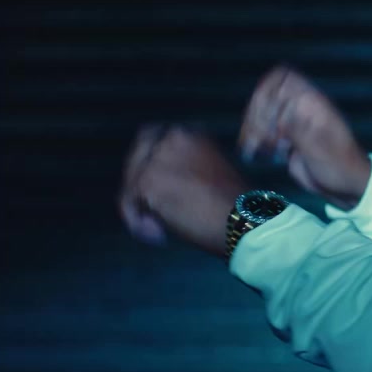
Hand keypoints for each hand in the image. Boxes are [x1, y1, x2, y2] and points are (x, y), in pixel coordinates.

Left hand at [118, 124, 249, 257]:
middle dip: (139, 186)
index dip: (152, 166)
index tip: (163, 191)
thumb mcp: (214, 175)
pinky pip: (127, 204)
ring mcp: (156, 159)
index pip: (154, 142)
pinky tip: (159, 235)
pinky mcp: (146, 182)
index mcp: (190, 136)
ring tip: (161, 230)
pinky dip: (138, 224)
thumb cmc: (237, 207)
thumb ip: (188, 171)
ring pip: (130, 185)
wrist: (244, 219)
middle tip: (150, 214)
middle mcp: (171, 139)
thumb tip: (166, 186)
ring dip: (141, 209)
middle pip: (136, 160)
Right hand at [239, 65, 371, 210]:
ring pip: (262, 114)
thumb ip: (298, 133)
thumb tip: (279, 121)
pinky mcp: (287, 140)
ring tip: (253, 148)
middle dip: (257, 115)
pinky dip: (255, 139)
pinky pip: (265, 132)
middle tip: (262, 138)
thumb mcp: (320, 150)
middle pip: (267, 95)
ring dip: (253, 128)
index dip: (269, 90)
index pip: (285, 78)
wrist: (347, 187)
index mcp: (313, 104)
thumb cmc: (340, 166)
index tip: (266, 113)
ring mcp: (293, 124)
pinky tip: (254, 152)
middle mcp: (301, 109)